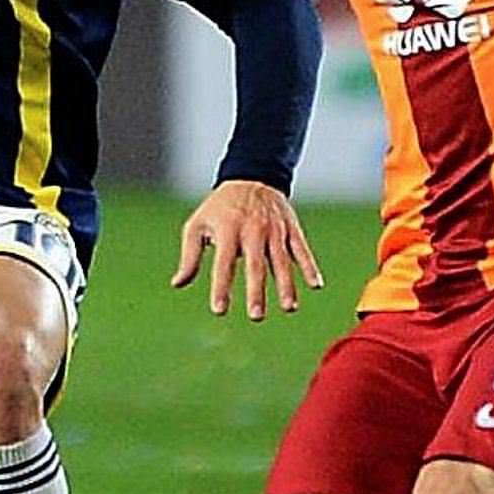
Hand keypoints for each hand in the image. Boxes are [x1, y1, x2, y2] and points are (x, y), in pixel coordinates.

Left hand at [173, 180, 324, 320]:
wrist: (251, 177)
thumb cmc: (220, 208)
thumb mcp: (197, 225)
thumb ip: (189, 256)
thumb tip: (178, 284)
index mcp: (228, 230)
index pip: (223, 263)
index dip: (221, 287)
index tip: (219, 310)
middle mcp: (252, 230)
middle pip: (255, 265)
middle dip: (256, 292)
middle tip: (256, 316)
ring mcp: (274, 229)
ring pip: (281, 260)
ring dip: (286, 285)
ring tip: (288, 308)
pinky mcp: (291, 228)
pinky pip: (302, 249)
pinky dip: (309, 266)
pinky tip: (315, 285)